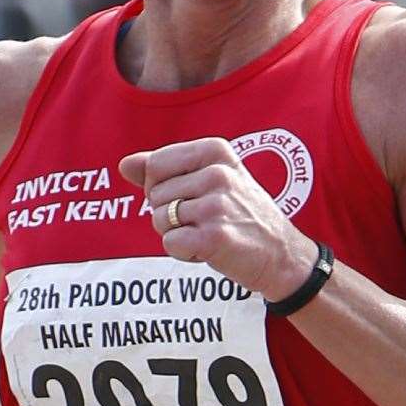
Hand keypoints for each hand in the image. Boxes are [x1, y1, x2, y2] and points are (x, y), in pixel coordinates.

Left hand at [119, 138, 317, 301]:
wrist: (281, 254)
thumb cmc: (239, 213)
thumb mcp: (209, 177)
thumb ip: (163, 168)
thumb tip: (124, 165)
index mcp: (215, 151)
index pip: (155, 165)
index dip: (161, 186)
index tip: (190, 195)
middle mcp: (217, 174)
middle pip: (154, 195)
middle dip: (169, 213)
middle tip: (204, 219)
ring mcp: (217, 206)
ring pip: (159, 220)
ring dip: (177, 233)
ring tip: (208, 232)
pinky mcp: (215, 238)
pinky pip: (170, 243)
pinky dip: (183, 252)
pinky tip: (208, 249)